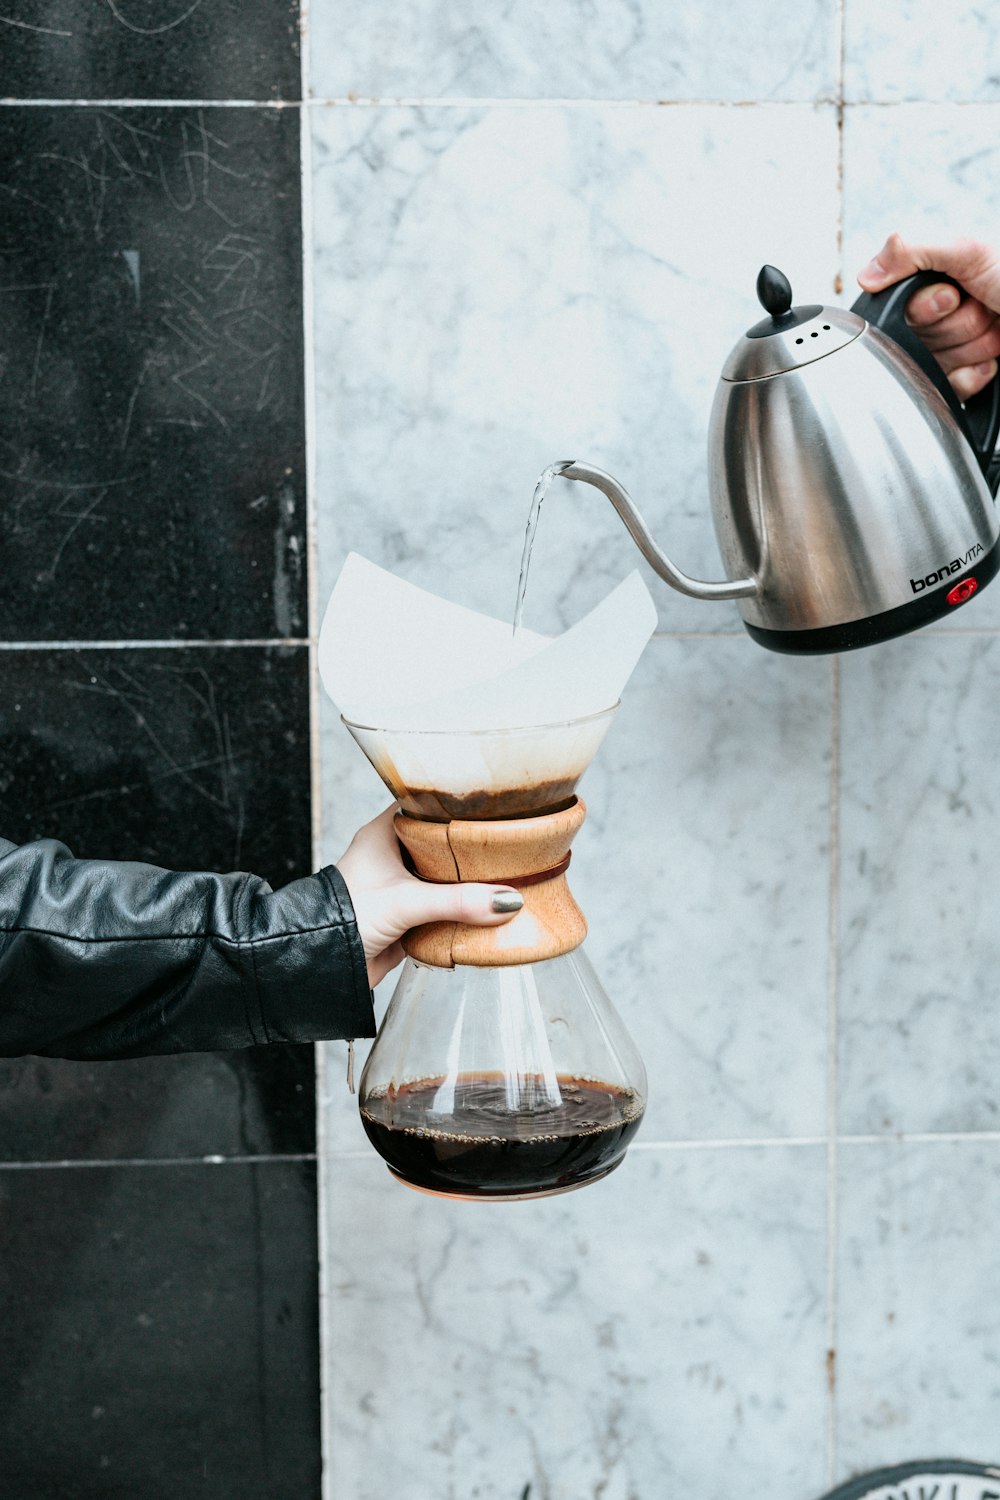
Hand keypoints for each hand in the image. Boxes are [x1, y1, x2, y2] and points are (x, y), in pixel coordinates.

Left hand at [336, 805, 522, 986]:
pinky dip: (462, 910)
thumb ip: (458, 901)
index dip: (454, 805)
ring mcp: (400, 887)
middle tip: (505, 843)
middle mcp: (391, 857)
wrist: (324, 965)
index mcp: (383, 835)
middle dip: (470, 848)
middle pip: (441, 844)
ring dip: (468, 882)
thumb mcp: (406, 903)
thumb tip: (506, 900)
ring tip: (506, 873)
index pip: (424, 806)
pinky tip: (487, 908)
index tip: (488, 805)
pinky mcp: (408, 917)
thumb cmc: (344, 918)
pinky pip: (443, 908)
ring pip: (444, 878)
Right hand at [857, 232, 999, 398]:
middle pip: (915, 340)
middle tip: (983, 307)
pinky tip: (994, 359)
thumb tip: (866, 274)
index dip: (925, 308)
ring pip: (934, 366)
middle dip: (954, 327)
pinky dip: (974, 376)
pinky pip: (950, 391)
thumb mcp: (970, 250)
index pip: (898, 310)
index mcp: (937, 280)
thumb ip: (911, 251)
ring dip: (970, 349)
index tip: (952, 294)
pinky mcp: (968, 375)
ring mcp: (957, 346)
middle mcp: (944, 314)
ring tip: (996, 329)